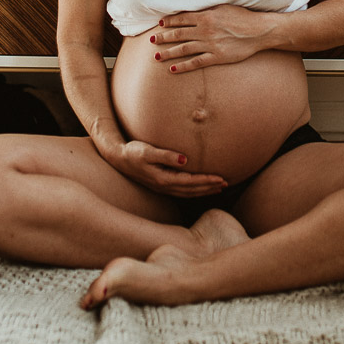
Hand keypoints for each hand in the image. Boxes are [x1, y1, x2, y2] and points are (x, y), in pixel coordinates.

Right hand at [100, 139, 227, 197]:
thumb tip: (184, 160)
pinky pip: (182, 191)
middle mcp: (164, 187)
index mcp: (163, 179)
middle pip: (192, 190)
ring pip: (188, 193)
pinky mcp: (160, 185)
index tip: (221, 178)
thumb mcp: (147, 151)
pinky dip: (194, 191)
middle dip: (209, 187)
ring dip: (203, 191)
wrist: (118, 158)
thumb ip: (166, 155)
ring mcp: (162, 188)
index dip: (206, 181)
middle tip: (226, 183)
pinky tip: (200, 188)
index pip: (190, 182)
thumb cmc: (133, 152)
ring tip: (218, 188)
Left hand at [151, 4, 274, 72]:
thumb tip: (193, 10)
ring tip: (157, 56)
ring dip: (169, 52)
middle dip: (163, 37)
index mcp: (206, 16)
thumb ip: (207, 9)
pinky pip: (196, 62)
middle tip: (152, 41)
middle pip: (179, 34)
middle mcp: (205, 30)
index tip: (159, 24)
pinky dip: (183, 66)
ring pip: (184, 49)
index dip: (169, 21)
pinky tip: (173, 68)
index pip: (182, 18)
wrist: (259, 31)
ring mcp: (210, 45)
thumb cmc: (243, 17)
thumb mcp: (223, 7)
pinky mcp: (217, 57)